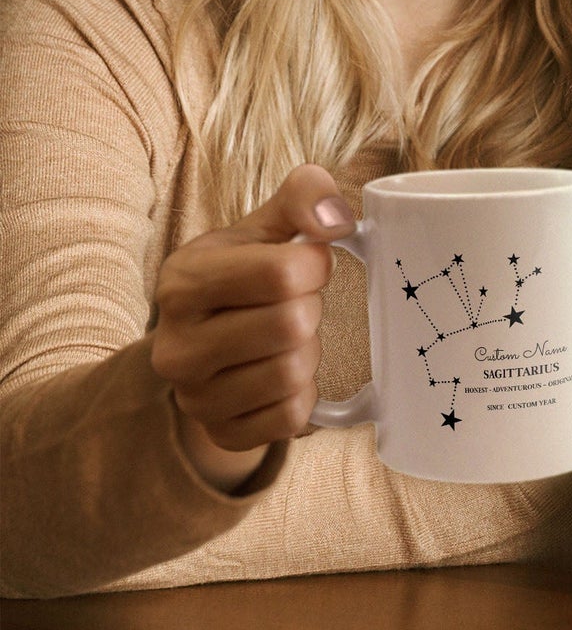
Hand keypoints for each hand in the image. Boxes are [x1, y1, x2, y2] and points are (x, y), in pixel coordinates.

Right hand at [151, 164, 354, 490]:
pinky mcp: (221, 433)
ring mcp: (194, 398)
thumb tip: (337, 219)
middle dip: (310, 308)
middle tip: (295, 304)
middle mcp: (176, 346)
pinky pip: (292, 418)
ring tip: (287, 338)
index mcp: (183, 282)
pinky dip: (304, 394)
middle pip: (291, 325)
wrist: (208, 342)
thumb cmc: (246, 274)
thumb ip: (304, 196)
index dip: (315, 265)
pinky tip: (283, 373)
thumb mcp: (266, 224)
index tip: (309, 263)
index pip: (281, 273)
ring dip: (308, 351)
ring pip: (293, 373)